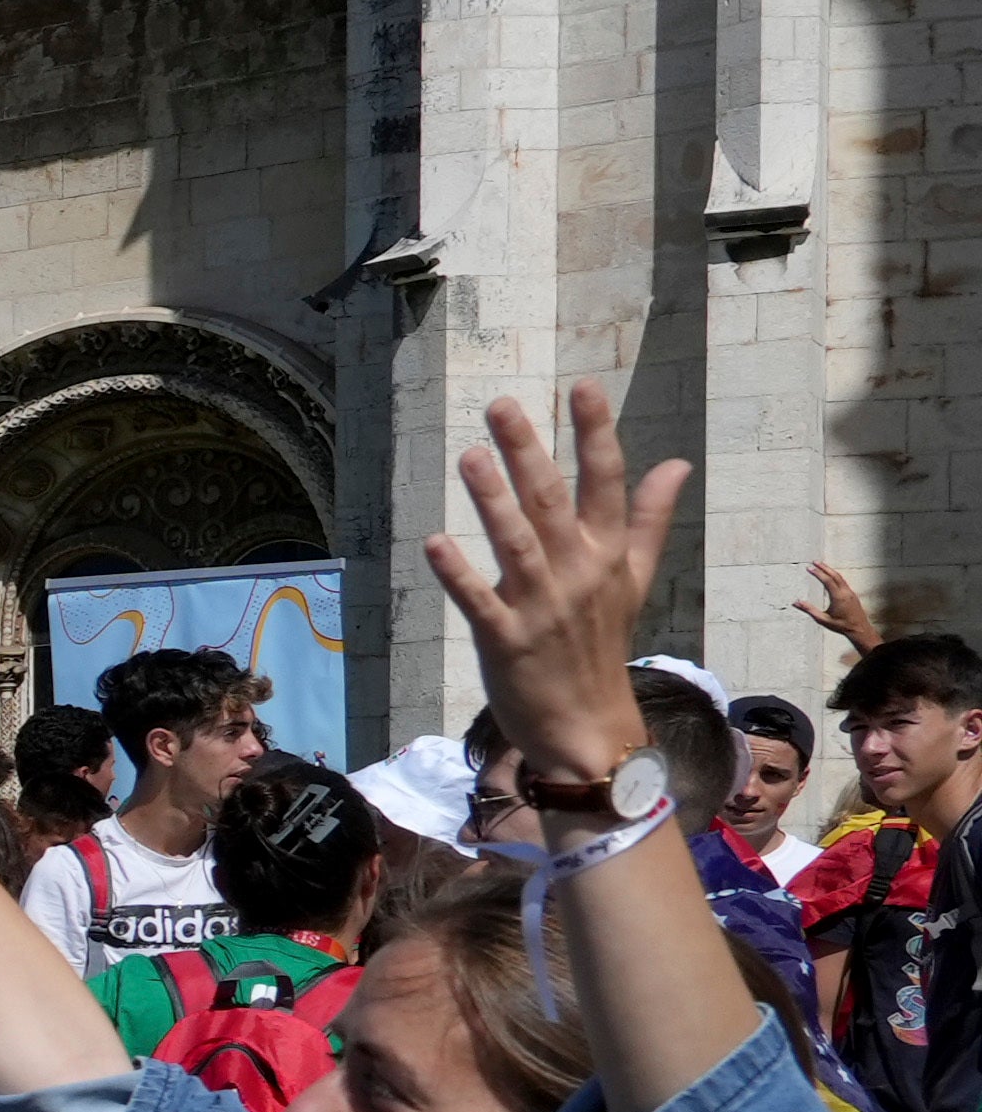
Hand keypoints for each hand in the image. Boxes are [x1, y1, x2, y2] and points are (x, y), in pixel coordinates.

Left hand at [430, 386, 695, 799]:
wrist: (589, 724)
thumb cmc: (601, 642)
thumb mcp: (632, 577)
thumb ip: (648, 517)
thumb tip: (676, 463)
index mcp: (607, 555)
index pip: (606, 483)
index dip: (595, 435)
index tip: (584, 387)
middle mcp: (577, 574)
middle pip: (551, 502)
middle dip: (529, 452)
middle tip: (502, 405)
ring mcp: (542, 608)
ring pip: (516, 545)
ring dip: (493, 502)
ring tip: (470, 456)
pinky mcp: (507, 641)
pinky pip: (481, 602)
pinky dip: (459, 575)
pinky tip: (435, 542)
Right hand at [804, 561, 886, 662]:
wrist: (859, 629)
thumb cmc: (841, 626)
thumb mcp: (823, 619)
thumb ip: (809, 610)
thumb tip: (796, 602)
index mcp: (838, 597)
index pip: (827, 581)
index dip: (818, 573)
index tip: (809, 568)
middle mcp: (845, 592)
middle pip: (835, 575)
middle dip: (824, 568)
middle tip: (815, 562)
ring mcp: (850, 593)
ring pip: (840, 577)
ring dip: (830, 571)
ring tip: (821, 566)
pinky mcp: (852, 595)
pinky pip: (843, 582)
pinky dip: (835, 576)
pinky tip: (831, 576)